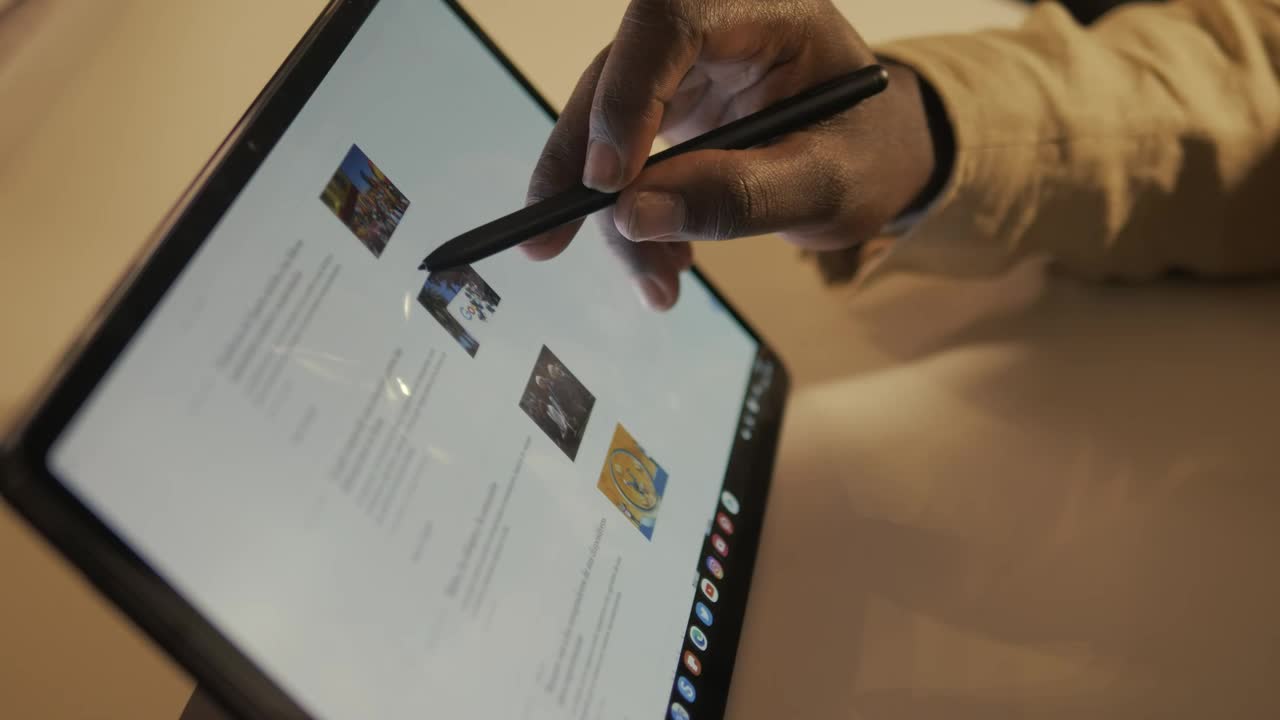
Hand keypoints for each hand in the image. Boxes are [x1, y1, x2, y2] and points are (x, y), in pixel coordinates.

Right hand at [522, 0, 941, 309]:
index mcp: (765, 10)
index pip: (672, 22)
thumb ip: (739, 196)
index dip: (628, 95)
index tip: (610, 183)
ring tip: (655, 287)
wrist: (879, 158)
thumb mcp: (826, 185)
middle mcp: (711, 24)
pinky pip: (622, 156)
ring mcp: (683, 64)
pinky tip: (662, 264)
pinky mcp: (666, 104)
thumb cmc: (870, 156)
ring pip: (606, 123)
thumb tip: (635, 217)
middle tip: (550, 241)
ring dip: (611, 213)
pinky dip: (630, 217)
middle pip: (617, 75)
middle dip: (584, 168)